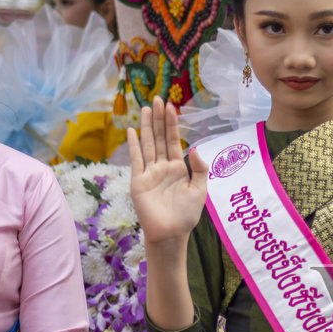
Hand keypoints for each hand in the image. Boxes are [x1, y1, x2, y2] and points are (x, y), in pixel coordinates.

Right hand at [128, 97, 208, 245]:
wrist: (171, 233)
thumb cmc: (186, 214)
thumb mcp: (200, 190)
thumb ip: (200, 169)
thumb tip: (196, 148)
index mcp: (178, 168)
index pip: (174, 141)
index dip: (172, 124)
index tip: (171, 106)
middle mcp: (162, 167)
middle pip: (159, 138)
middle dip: (159, 119)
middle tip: (156, 99)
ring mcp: (149, 173)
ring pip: (148, 144)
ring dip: (147, 127)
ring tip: (145, 108)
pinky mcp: (138, 181)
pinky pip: (136, 160)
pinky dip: (134, 146)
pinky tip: (132, 131)